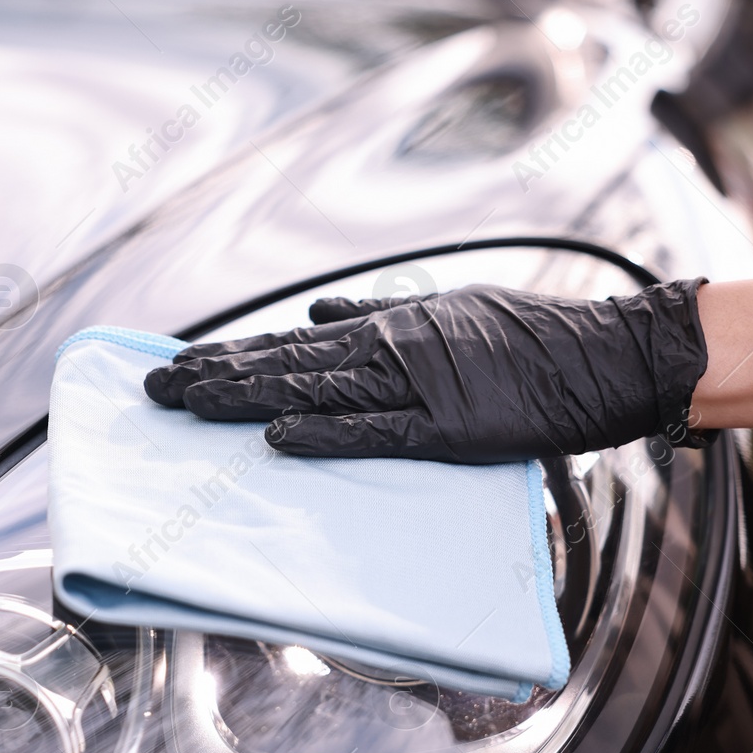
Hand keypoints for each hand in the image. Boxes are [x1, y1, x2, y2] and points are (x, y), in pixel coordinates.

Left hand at [144, 280, 710, 463]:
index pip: (290, 346)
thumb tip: (318, 317)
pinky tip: (276, 439)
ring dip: (248, 397)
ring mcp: (414, 387)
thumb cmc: (524, 340)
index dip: (231, 356)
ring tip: (190, 403)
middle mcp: (387, 351)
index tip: (180, 364)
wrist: (597, 358)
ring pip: (312, 390)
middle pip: (284, 365)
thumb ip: (377, 317)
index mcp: (386, 330)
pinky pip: (373, 432)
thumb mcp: (445, 313)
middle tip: (155, 386)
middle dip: (215, 376)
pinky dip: (323, 434)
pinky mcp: (444, 427)